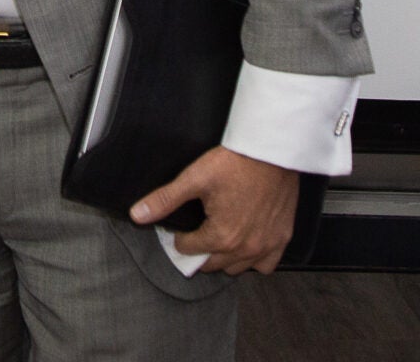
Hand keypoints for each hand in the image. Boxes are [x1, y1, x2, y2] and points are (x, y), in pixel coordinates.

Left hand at [129, 145, 298, 274]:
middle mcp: (244, 247)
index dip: (180, 238)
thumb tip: (137, 214)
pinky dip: (254, 260)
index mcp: (221, 236)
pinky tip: (246, 245)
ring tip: (219, 239)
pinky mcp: (282, 238)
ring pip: (237, 268)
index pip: (188, 249)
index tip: (181, 229)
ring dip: (225, 259)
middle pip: (211, 264)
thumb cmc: (236, 162)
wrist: (271, 150)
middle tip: (197, 234)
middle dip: (200, 251)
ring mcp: (265, 245)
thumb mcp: (194, 178)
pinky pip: (266, 265)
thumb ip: (165, 200)